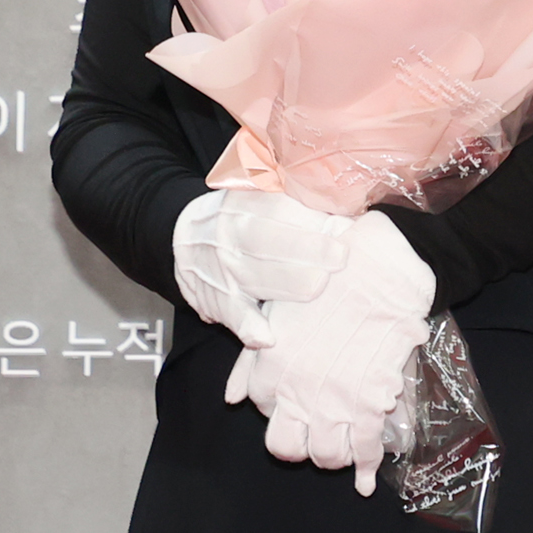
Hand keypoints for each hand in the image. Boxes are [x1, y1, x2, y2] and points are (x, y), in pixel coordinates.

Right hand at [171, 187, 359, 344]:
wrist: (185, 238)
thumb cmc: (240, 217)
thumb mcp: (259, 194)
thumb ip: (297, 201)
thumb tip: (347, 215)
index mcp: (245, 203)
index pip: (280, 209)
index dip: (313, 221)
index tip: (345, 229)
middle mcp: (230, 234)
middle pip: (271, 243)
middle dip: (310, 253)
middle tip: (342, 259)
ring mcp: (224, 270)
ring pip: (259, 279)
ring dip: (292, 285)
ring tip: (321, 286)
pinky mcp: (219, 301)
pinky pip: (234, 315)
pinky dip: (250, 328)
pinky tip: (268, 338)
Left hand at [227, 212, 434, 494]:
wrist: (381, 267)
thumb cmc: (328, 279)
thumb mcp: (277, 311)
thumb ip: (250, 361)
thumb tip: (233, 400)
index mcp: (271, 366)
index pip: (263, 409)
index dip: (279, 407)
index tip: (296, 399)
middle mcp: (296, 391)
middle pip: (285, 447)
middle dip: (299, 445)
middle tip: (313, 434)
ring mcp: (334, 403)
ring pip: (325, 455)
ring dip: (332, 455)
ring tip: (342, 444)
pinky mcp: (371, 405)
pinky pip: (366, 450)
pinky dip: (366, 470)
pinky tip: (365, 481)